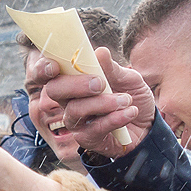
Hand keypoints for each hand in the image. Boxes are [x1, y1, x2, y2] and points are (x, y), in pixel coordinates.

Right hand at [32, 47, 156, 159]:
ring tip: (126, 100)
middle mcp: (69, 100)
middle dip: (74, 85)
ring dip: (102, 103)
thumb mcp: (127, 78)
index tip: (54, 66)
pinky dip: (114, 119)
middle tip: (99, 83)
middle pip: (54, 91)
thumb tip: (100, 52)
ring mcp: (76, 121)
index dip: (43, 68)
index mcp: (74, 80)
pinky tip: (130, 112)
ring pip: (74, 110)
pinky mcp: (87, 138)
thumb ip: (112, 68)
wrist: (147, 124)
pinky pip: (94, 129)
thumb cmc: (131, 97)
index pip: (48, 72)